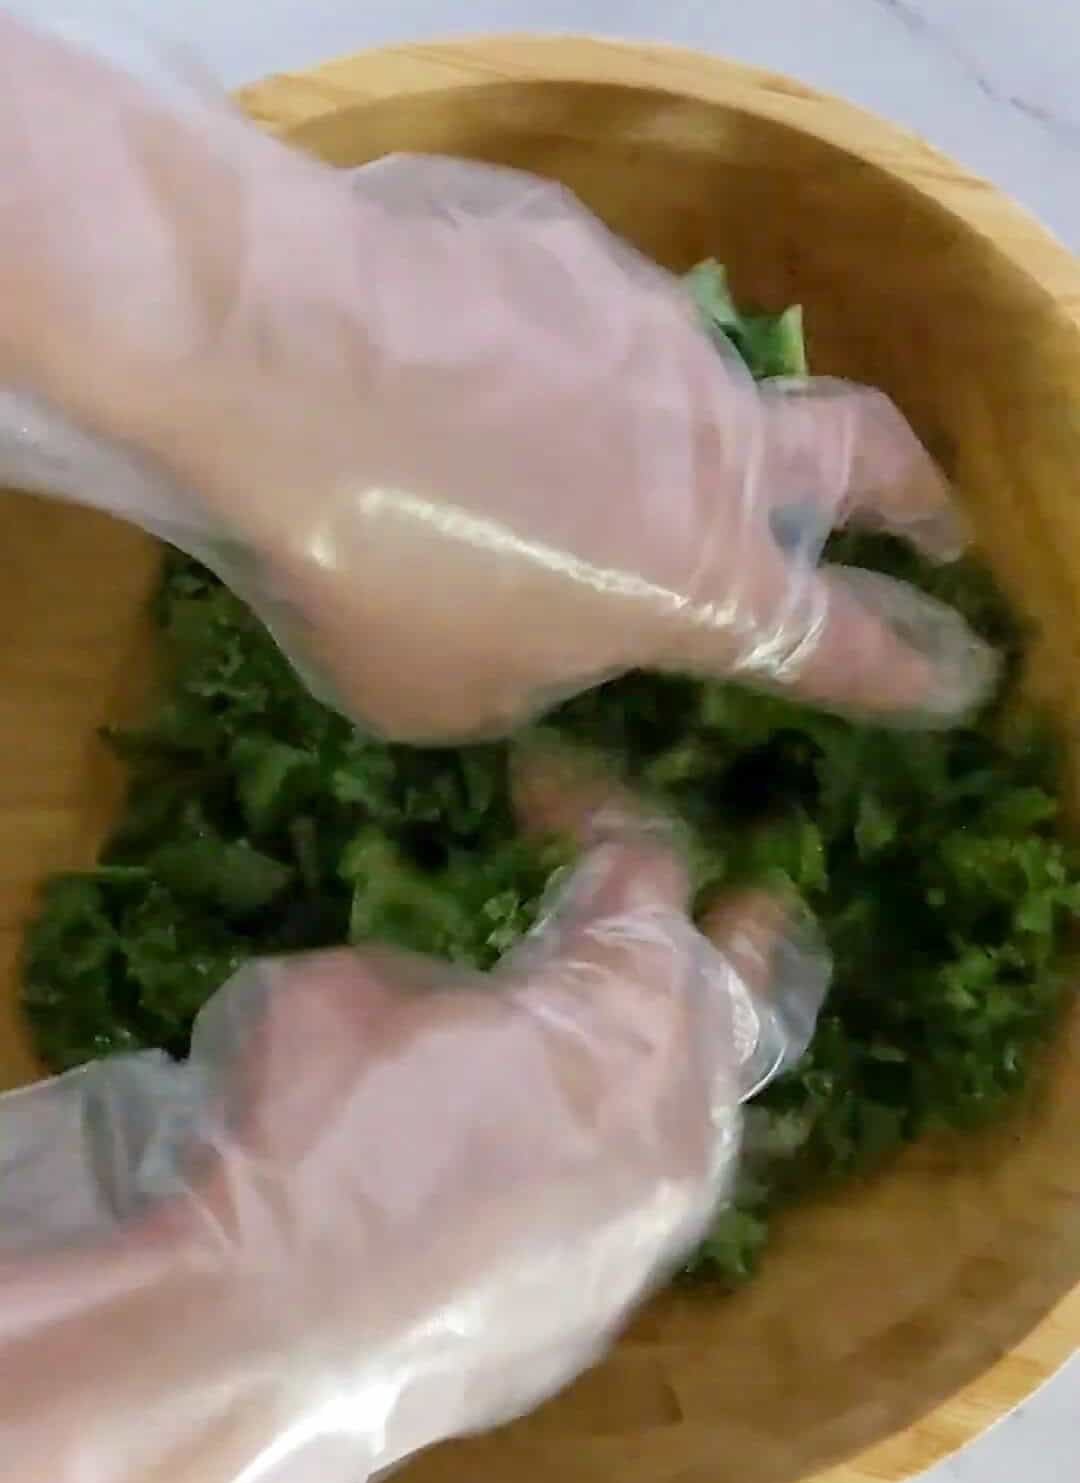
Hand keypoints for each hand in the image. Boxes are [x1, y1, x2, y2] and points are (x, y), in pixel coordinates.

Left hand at [0, 20, 994, 740]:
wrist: (268, 361)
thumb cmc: (363, 570)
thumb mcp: (443, 699)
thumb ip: (532, 676)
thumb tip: (544, 639)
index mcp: (700, 583)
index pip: (846, 641)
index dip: (909, 666)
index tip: (954, 673)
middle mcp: (711, 445)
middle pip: (863, 456)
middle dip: (911, 498)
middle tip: (926, 520)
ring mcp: (651, 331)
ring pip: (706, 382)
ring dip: (678, 428)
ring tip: (568, 453)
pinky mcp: (573, 252)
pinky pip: (585, 321)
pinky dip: (552, 365)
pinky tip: (461, 377)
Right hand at [0, 752, 825, 1482]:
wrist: (267, 1351)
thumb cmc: (309, 1138)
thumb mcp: (348, 993)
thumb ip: (439, 977)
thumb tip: (464, 1009)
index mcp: (624, 1015)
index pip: (643, 878)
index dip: (595, 814)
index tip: (544, 791)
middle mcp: (676, 1119)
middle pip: (724, 999)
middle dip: (729, 939)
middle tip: (754, 903)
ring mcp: (652, 1225)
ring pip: (708, 1110)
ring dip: (692, 1051)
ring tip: (686, 1018)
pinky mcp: (606, 1304)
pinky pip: (651, 1197)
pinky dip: (637, 1145)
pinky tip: (592, 1139)